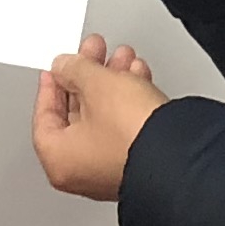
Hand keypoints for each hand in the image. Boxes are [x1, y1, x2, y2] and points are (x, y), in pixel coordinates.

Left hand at [32, 35, 167, 201]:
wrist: (180, 155)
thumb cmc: (133, 135)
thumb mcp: (97, 84)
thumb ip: (75, 69)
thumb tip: (66, 66)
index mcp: (59, 159)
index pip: (44, 115)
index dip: (52, 84)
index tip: (58, 67)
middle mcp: (82, 171)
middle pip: (77, 114)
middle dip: (89, 77)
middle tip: (93, 53)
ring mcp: (111, 170)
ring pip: (104, 117)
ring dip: (113, 83)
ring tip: (122, 58)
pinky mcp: (138, 163)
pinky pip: (126, 126)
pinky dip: (129, 100)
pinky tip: (139, 78)